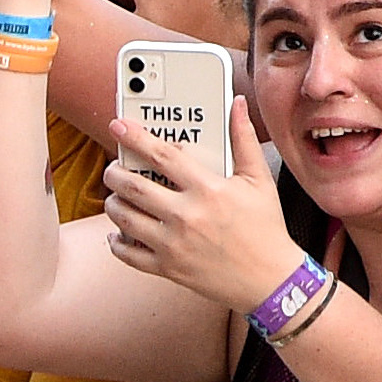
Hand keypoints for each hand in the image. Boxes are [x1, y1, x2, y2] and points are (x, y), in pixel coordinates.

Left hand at [100, 102, 296, 312]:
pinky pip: (127, 253)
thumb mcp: (259, 179)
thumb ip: (244, 139)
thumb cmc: (265, 226)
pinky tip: (119, 233)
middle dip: (115, 172)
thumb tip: (236, 104)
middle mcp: (186, 216)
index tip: (119, 126)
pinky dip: (116, 242)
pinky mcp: (166, 268)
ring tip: (117, 196)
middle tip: (114, 167)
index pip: (163, 156)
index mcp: (209, 190)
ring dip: (113, 203)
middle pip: (133, 187)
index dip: (136, 137)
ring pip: (123, 219)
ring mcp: (172, 244)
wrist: (268, 277)